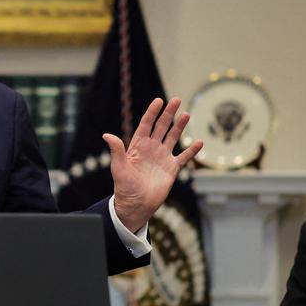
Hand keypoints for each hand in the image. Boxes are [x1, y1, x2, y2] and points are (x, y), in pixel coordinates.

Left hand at [104, 97, 202, 231]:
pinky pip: (184, 157)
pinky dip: (192, 150)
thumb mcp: (118, 167)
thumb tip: (106, 135)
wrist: (136, 205)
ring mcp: (162, 158)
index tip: (158, 101)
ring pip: (172, 137)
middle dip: (168, 113)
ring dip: (180, 126)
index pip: (146, 124)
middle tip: (176, 100)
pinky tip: (200, 142)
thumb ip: (116, 150)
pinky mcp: (171, 169)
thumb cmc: (124, 187)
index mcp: (137, 146)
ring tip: (186, 114)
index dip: (152, 112)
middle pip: (161, 127)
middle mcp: (151, 149)